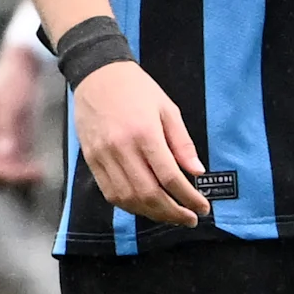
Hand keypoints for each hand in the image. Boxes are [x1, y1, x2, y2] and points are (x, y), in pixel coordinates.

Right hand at [0, 41, 51, 187]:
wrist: (24, 61)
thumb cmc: (17, 78)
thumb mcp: (14, 99)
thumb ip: (8, 125)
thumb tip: (5, 154)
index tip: (23, 172)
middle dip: (8, 177)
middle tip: (35, 175)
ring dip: (15, 177)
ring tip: (39, 174)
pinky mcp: (8, 141)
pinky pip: (9, 165)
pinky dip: (21, 171)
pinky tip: (40, 169)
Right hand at [70, 62, 211, 227]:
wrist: (97, 74)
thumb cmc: (136, 89)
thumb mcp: (167, 109)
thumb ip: (182, 143)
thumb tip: (197, 172)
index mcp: (144, 133)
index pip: (169, 177)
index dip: (189, 198)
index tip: (202, 207)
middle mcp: (121, 148)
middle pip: (149, 194)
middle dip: (173, 212)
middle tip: (190, 219)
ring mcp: (103, 156)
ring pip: (128, 198)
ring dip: (152, 214)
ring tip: (171, 216)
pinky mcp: (91, 160)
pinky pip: (110, 193)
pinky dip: (130, 206)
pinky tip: (146, 207)